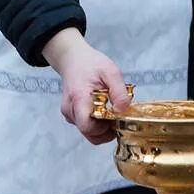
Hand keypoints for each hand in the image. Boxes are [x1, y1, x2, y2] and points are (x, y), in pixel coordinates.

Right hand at [42, 28, 129, 144]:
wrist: (73, 59)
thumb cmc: (91, 64)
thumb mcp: (111, 71)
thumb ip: (119, 91)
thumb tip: (124, 111)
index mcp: (79, 98)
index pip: (88, 127)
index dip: (104, 129)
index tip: (116, 118)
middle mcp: (70, 110)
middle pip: (90, 134)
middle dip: (106, 130)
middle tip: (117, 117)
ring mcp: (69, 114)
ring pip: (89, 133)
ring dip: (102, 128)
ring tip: (110, 111)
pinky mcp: (71, 116)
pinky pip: (86, 127)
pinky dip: (97, 124)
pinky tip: (103, 111)